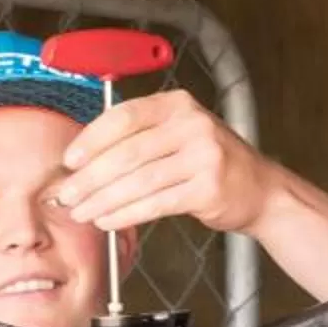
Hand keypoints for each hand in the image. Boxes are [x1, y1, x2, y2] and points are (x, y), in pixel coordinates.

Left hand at [56, 90, 273, 236]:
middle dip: (91, 177)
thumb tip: (84, 161)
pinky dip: (126, 214)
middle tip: (67, 195)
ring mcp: (203, 155)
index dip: (92, 139)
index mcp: (177, 104)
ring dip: (103, 200)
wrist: (260, 189)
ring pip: (139, 181)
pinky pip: (155, 203)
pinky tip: (108, 221)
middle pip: (127, 152)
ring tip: (82, 213)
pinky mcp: (208, 188)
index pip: (124, 116)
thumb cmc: (210, 163)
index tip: (69, 160)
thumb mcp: (178, 134)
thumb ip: (139, 139)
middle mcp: (191, 124)